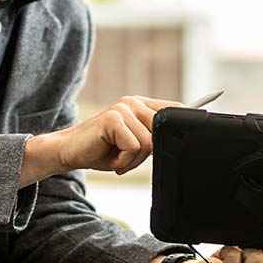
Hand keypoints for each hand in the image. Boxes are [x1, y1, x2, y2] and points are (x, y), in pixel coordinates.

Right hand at [30, 95, 177, 180]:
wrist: (68, 152)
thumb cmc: (100, 150)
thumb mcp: (133, 144)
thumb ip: (152, 138)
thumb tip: (175, 141)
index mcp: (141, 105)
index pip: (174, 109)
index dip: (180, 125)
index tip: (194, 125)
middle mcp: (133, 102)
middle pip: (161, 133)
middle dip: (146, 155)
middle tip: (125, 157)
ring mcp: (123, 108)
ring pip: (148, 144)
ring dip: (132, 160)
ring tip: (116, 156)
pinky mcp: (113, 119)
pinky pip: (133, 148)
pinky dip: (123, 160)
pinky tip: (110, 156)